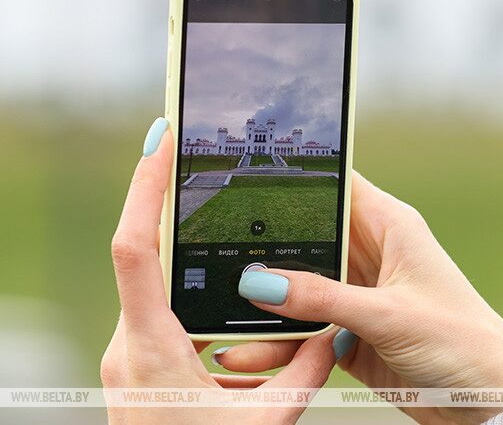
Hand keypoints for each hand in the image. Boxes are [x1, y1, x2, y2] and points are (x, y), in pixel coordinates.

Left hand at [100, 118, 336, 423]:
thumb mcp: (266, 421)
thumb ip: (306, 373)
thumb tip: (336, 332)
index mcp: (152, 348)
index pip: (135, 251)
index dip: (145, 190)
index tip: (161, 142)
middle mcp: (129, 342)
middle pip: (145, 255)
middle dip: (171, 205)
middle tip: (197, 157)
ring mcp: (130, 353)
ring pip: (159, 286)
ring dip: (190, 256)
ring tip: (219, 219)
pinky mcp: (140, 363)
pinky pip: (165, 313)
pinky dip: (197, 296)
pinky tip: (229, 301)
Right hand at [217, 172, 502, 423]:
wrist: (485, 400)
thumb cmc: (462, 342)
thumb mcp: (389, 315)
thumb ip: (323, 299)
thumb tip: (261, 283)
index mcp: (391, 227)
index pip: (338, 186)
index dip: (296, 177)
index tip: (246, 172)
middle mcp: (373, 255)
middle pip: (308, 239)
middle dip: (266, 250)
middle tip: (217, 257)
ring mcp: (360, 295)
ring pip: (300, 288)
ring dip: (268, 303)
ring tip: (223, 316)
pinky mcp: (352, 333)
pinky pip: (305, 330)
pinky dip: (280, 341)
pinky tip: (251, 350)